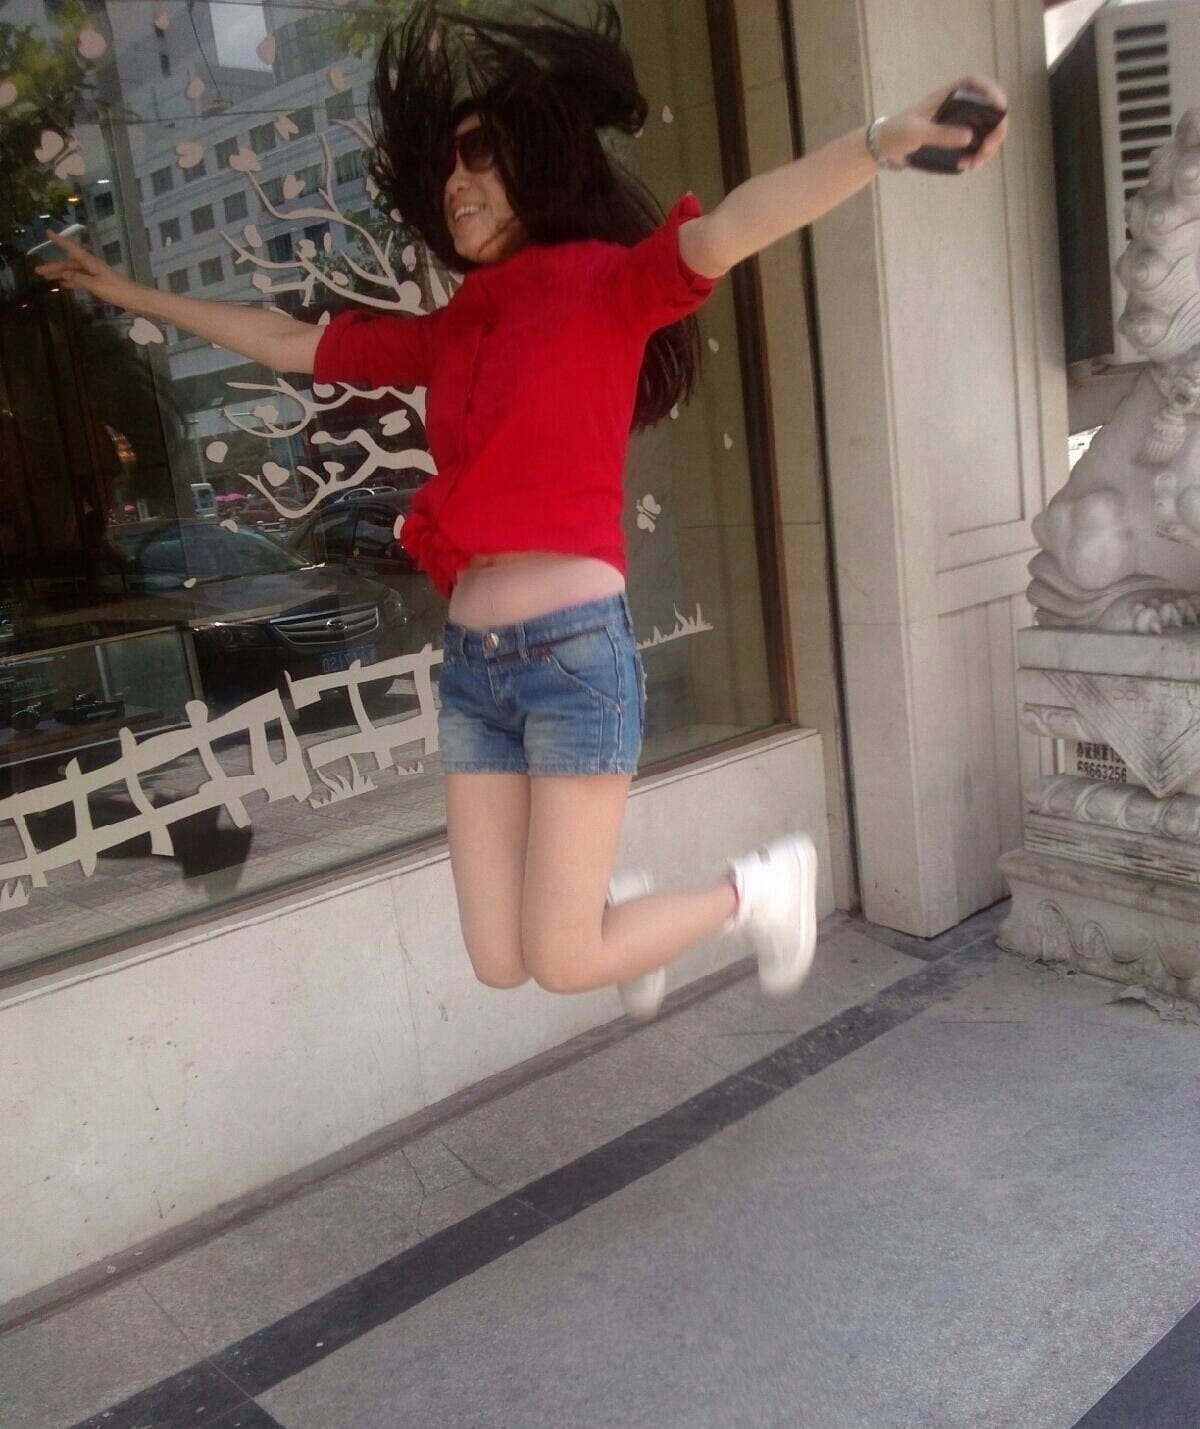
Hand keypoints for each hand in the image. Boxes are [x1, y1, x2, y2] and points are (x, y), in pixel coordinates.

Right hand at [34, 229, 140, 306]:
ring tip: (46, 279)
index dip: (60, 241)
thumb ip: (79, 279)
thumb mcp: (96, 285)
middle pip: (70, 263)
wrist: (137, 300)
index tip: (47, 232)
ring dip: (61, 275)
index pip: (72, 248)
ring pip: (74, 272)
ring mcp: (96, 275)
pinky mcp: (100, 284)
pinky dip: (72, 282)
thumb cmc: (117, 291)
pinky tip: (63, 285)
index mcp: (91, 262)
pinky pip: (81, 280)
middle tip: (38, 271)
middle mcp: (92, 266)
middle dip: (54, 266)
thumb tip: (64, 273)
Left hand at [878, 75, 1008, 171]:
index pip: (974, 83)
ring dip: (987, 148)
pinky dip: (977, 156)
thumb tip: (969, 137)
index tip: (1000, 106)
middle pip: (989, 110)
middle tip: (987, 149)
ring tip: (974, 164)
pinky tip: (967, 166)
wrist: (885, 148)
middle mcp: (957, 107)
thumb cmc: (897, 132)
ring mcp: (958, 124)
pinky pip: (976, 146)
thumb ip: (940, 134)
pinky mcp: (956, 140)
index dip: (991, 90)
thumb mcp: (915, 132)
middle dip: (995, 129)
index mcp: (947, 96)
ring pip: (986, 131)